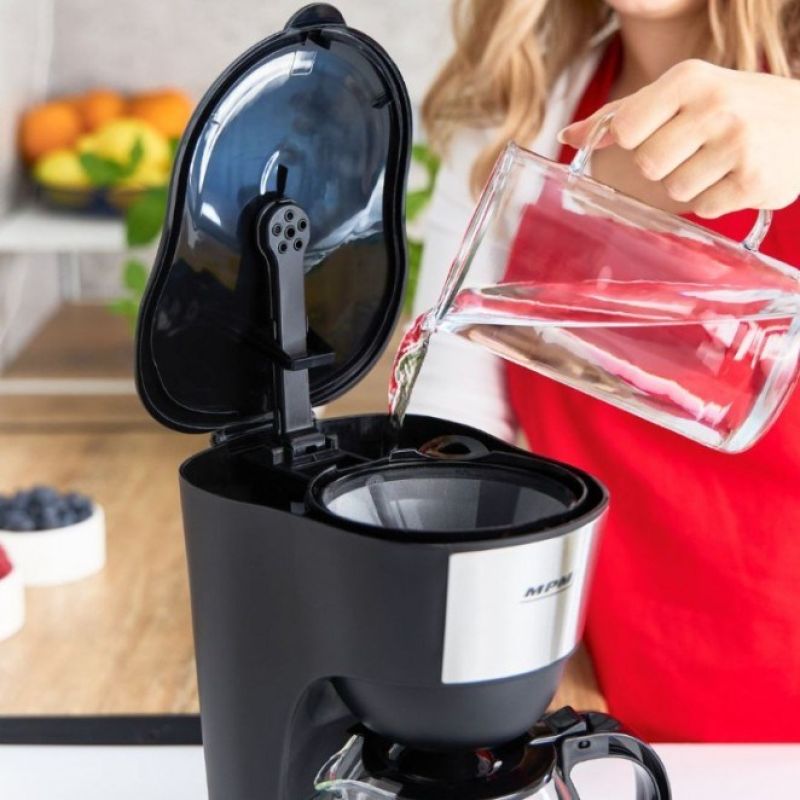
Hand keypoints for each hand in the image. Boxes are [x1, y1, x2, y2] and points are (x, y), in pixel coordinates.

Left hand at [558, 60, 799, 217]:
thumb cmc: (732, 107)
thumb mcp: (682, 95)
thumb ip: (623, 114)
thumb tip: (569, 135)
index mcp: (689, 79)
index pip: (625, 129)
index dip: (635, 140)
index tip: (657, 133)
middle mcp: (714, 106)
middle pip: (647, 165)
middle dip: (664, 165)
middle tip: (694, 150)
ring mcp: (737, 144)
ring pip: (674, 190)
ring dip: (690, 184)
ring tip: (718, 162)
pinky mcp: (753, 181)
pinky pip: (703, 209)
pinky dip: (715, 200)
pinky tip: (735, 176)